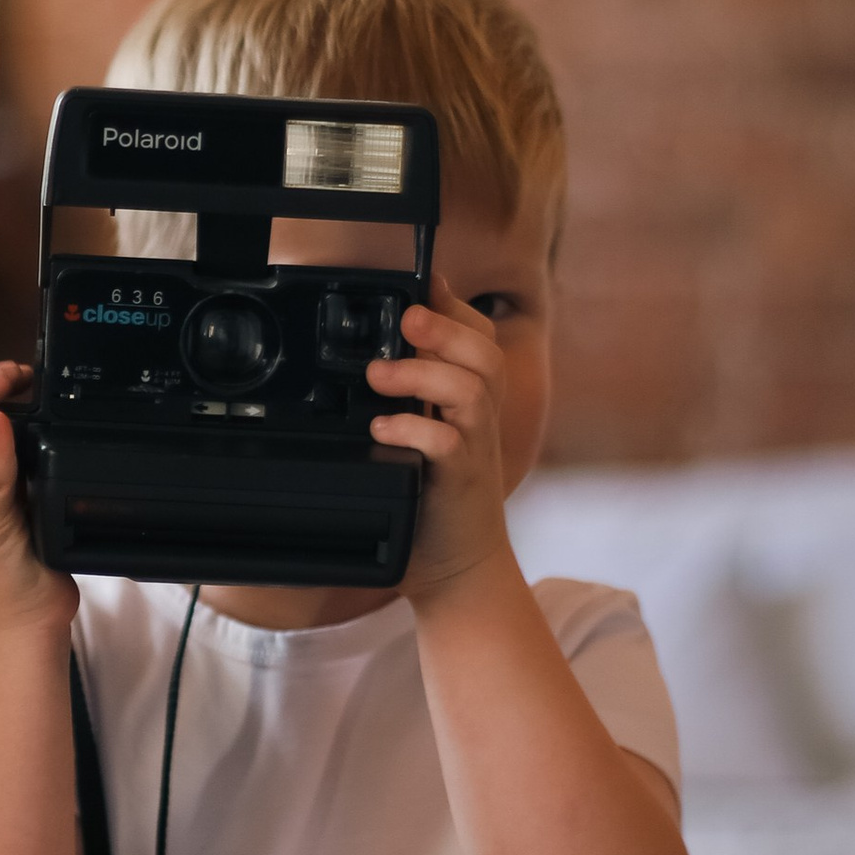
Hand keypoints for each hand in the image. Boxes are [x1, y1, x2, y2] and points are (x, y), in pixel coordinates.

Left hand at [366, 278, 535, 598]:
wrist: (456, 569)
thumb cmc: (430, 498)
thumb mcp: (420, 434)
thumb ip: (407, 394)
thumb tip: (370, 354)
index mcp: (471, 398)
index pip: (477, 335)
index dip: (453, 306)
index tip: (421, 285)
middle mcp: (480, 416)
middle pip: (484, 352)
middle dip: (445, 328)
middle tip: (404, 320)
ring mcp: (476, 448)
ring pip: (471, 389)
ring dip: (424, 374)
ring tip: (378, 377)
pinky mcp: (463, 482)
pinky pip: (451, 444)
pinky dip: (417, 430)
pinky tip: (385, 430)